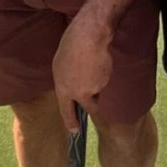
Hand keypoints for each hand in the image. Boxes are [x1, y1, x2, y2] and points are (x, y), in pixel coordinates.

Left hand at [52, 12, 113, 129]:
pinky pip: (105, 80)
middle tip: (95, 97)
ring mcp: (91, 88)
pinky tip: (99, 60)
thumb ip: (66, 79)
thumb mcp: (61, 63)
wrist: (89, 36)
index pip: (65, 110)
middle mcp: (76, 92)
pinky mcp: (104, 82)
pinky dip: (104, 72)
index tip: (74, 131)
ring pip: (98, 89)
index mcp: (62, 87)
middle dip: (93, 103)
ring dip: (98, 81)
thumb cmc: (73, 44)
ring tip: (93, 62)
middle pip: (89, 106)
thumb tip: (72, 88)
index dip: (70, 121)